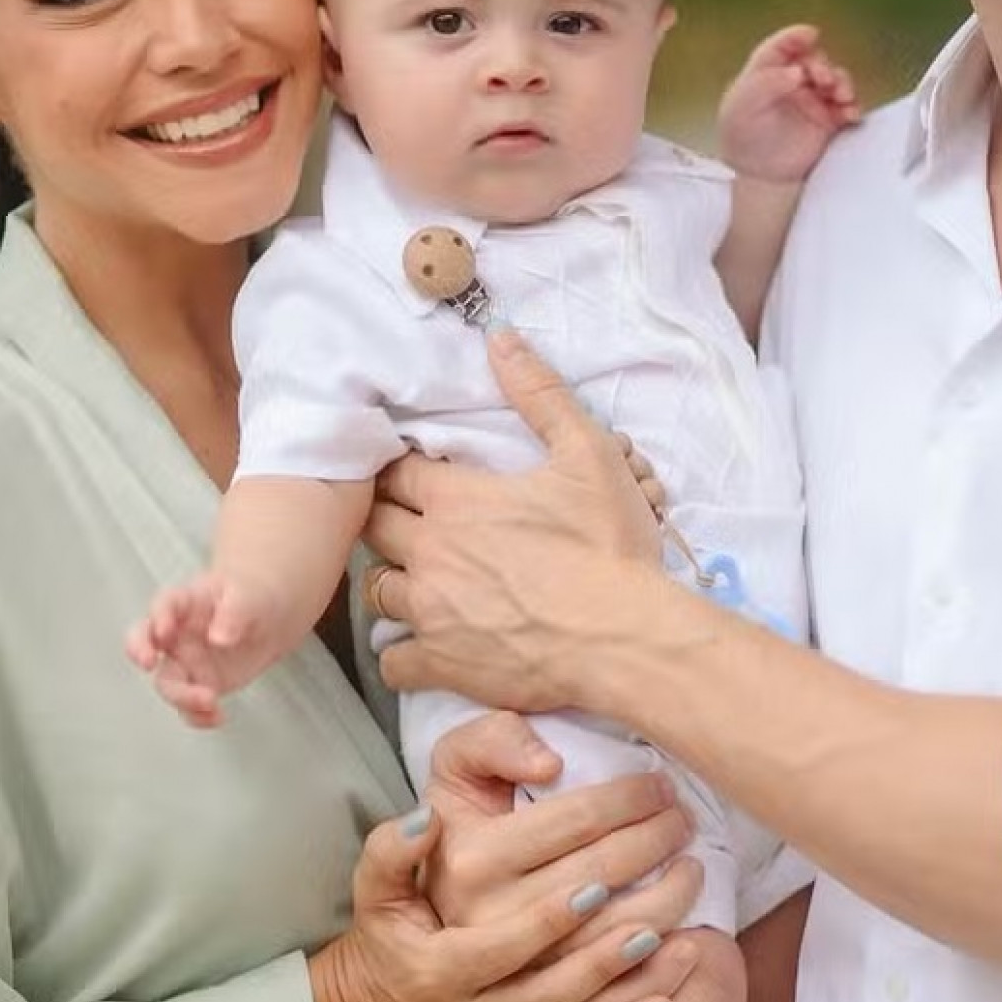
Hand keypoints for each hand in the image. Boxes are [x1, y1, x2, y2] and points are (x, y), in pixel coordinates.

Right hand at [125, 572, 281, 728]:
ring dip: (182, 696)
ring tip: (209, 701)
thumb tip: (220, 637)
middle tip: (148, 662)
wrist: (270, 617)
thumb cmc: (250, 596)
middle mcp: (177, 634)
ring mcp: (186, 661)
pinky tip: (216, 716)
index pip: (164, 605)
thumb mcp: (247, 596)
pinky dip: (199, 716)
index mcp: (185, 603)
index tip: (163, 630)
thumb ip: (233, 614)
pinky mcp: (201, 683)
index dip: (159, 617)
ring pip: (168, 683)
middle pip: (146, 644)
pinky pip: (190, 706)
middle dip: (140, 652)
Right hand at [312, 715, 702, 1001]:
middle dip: (607, 960)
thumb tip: (428, 819)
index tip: (601, 882)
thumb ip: (395, 849)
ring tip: (674, 990)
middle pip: (547, 995)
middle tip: (662, 922)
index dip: (551, 916)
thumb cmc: (390, 930)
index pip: (502, 943)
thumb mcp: (377, 885)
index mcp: (438, 966)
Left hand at [365, 326, 662, 714]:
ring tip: (415, 581)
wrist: (626, 637)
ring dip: (391, 582)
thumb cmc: (609, 545)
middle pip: (375, 529)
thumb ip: (540, 394)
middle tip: (409, 524)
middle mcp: (431, 554)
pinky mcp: (445, 664)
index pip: (395, 474)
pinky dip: (400, 652)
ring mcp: (433, 612)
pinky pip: (393, 661)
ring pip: (377, 592)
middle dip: (386, 520)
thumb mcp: (587, 455)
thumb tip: (501, 337)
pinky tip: (420, 644)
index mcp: (458, 501)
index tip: (409, 474)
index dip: (399, 470)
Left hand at [717, 22, 860, 184]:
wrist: (757, 174)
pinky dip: (852, 108)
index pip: (782, 48)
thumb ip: (766, 84)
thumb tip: (797, 71)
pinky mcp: (829, 121)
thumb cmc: (741, 138)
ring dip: (843, 83)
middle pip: (815, 62)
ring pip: (836, 82)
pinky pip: (847, 109)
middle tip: (823, 78)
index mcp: (768, 73)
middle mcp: (793, 83)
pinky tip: (850, 113)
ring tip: (841, 95)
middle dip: (823, 66)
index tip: (810, 35)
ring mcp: (813, 101)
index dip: (796, 38)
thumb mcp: (742, 107)